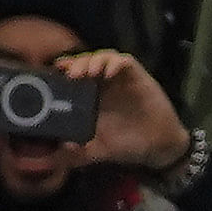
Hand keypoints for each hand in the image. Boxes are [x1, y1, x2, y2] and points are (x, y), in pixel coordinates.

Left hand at [61, 49, 194, 175]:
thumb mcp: (96, 151)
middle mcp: (104, 84)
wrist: (159, 147)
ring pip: (103, 57)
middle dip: (76, 63)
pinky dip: (115, 63)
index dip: (62, 71)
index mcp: (90, 97)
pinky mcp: (138, 77)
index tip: (52, 75)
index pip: (72, 74)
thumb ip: (75, 154)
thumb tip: (56, 151)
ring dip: (93, 60)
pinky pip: (126, 61)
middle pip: (85, 61)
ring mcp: (121, 79)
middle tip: (70, 74)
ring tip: (89, 72)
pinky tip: (109, 73)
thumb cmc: (128, 145)